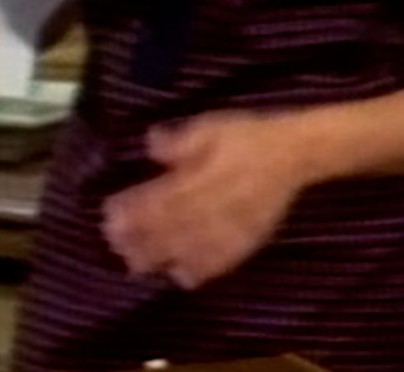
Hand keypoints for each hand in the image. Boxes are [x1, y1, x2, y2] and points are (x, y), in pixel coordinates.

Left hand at [101, 110, 313, 288]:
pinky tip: (181, 277)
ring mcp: (227, 228)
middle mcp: (209, 207)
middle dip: (138, 239)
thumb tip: (149, 145)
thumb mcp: (211, 126)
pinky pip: (219, 262)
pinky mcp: (245, 240)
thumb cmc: (249, 136)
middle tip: (115, 245)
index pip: (156, 198)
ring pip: (188, 250)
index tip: (108, 214)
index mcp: (197, 177)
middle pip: (167, 229)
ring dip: (160, 259)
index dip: (130, 210)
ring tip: (138, 266)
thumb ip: (179, 140)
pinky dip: (198, 271)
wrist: (294, 153)